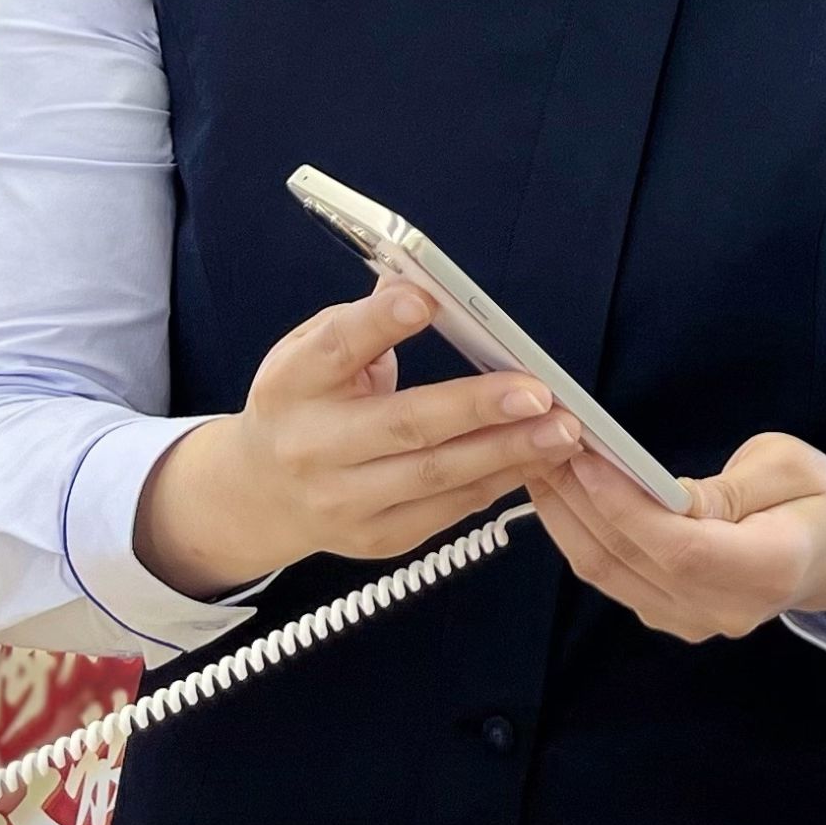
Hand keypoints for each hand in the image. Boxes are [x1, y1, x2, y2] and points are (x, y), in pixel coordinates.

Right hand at [134, 279, 584, 592]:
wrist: (263, 493)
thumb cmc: (306, 402)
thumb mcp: (312, 351)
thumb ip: (364, 322)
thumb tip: (421, 286)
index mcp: (292, 384)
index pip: (335, 349)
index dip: (379, 325)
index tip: (426, 301)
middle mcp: (312, 446)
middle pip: (403, 426)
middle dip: (477, 407)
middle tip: (539, 391)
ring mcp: (343, 501)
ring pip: (436, 476)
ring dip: (508, 452)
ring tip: (561, 430)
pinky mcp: (377, 538)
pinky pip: (449, 509)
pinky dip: (499, 480)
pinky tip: (537, 458)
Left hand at [528, 433, 825, 644]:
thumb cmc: (814, 497)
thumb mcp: (789, 466)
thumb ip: (730, 487)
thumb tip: (666, 497)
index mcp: (770, 569)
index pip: (682, 549)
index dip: (626, 507)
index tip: (586, 457)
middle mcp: (727, 609)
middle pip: (632, 559)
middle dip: (580, 498)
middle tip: (545, 440)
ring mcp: (694, 622)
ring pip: (609, 572)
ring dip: (566, 515)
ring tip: (540, 459)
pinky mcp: (669, 616)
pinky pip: (611, 577)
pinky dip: (580, 532)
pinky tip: (563, 492)